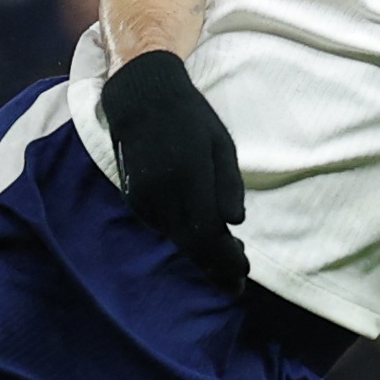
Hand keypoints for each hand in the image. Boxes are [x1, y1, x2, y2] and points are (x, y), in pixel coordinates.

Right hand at [97, 48, 248, 289]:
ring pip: (176, 238)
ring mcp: (144, 199)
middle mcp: (162, 194)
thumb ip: (228, 186)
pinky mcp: (134, 199)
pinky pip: (162, 226)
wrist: (141, 99)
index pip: (208, 234)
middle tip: (235, 281)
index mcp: (189, 178)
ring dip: (199, 252)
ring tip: (223, 258)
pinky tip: (197, 235)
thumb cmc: (190, 117)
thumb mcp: (220, 145)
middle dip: (215, 266)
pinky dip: (182, 236)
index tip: (244, 271)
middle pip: (191, 245)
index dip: (226, 258)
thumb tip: (236, 223)